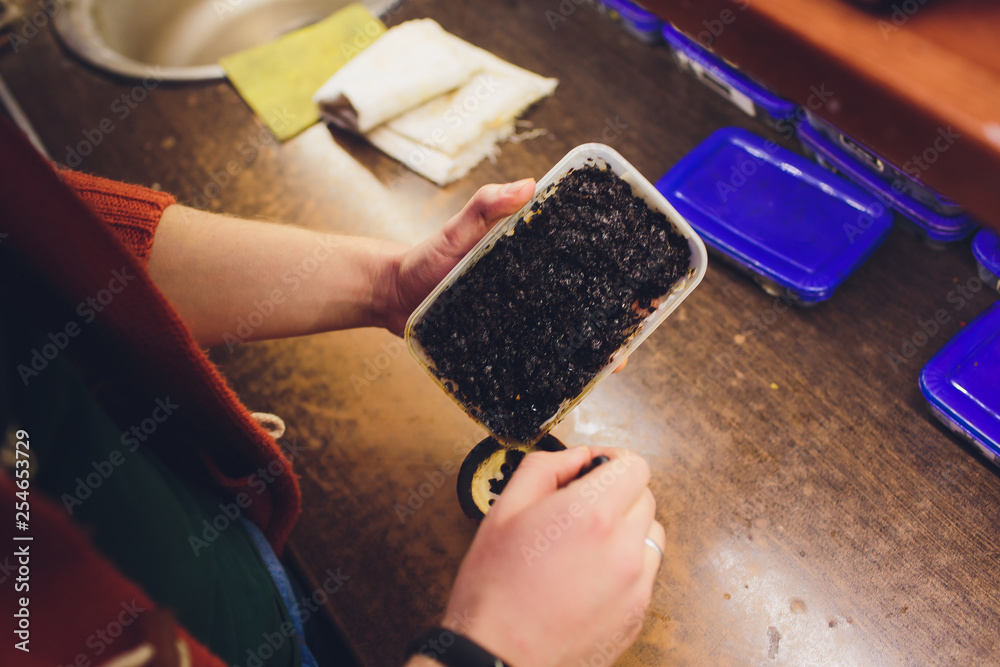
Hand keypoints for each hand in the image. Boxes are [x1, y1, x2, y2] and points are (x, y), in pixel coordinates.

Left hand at [381, 180, 630, 372]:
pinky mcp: (498, 346)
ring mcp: (516, 322)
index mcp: (530, 261)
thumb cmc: (425, 258)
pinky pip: (527, 361)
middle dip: (606, 329)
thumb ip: (486, 206)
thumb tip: (527, 185)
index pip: (580, 269)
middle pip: (578, 311)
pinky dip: (546, 373)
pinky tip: (563, 386)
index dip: (611, 282)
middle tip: (623, 347)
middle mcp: (530, 293)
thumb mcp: (456, 230)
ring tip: (603, 371)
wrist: (392, 296)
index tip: (637, 295)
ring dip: (582, 356)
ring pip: (558, 340)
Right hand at [438, 447, 663, 666]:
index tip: (592, 470)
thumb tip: (576, 456)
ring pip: (650, 534)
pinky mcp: (636, 614)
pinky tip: (587, 575)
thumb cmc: (495, 589)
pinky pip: (645, 572)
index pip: (635, 466)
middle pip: (645, 497)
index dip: (611, 461)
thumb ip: (545, 468)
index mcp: (592, 514)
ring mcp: (635, 584)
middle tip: (579, 507)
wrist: (498, 657)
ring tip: (585, 543)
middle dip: (616, 493)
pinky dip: (625, 565)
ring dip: (626, 528)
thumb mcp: (505, 510)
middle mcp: (623, 547)